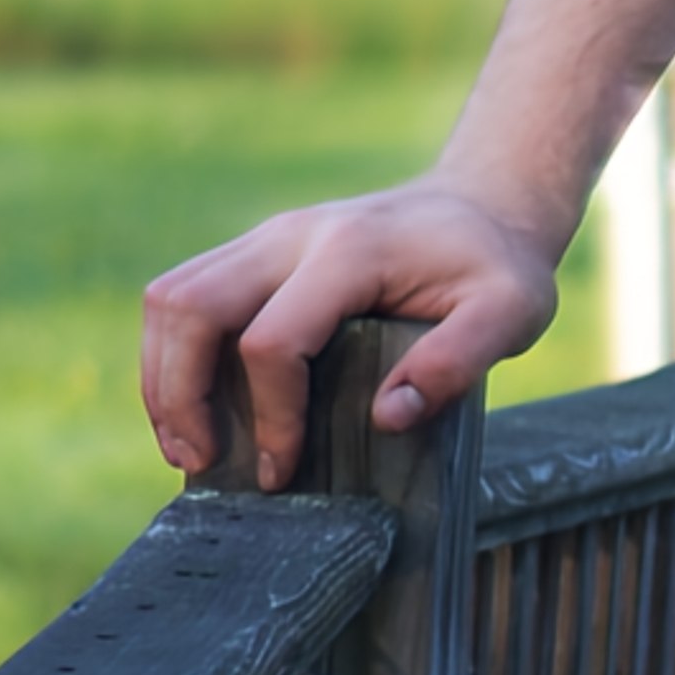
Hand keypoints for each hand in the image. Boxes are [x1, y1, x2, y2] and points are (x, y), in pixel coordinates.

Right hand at [141, 177, 562, 491]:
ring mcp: (266, 238)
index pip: (273, 340)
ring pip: (172, 295)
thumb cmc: (498, 267)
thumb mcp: (512, 313)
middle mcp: (291, 236)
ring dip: (162, 374)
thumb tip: (387, 417)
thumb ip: (458, 362)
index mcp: (349, 252)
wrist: (484, 205)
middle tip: (198, 461)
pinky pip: (185, 293)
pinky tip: (194, 405)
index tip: (285, 469)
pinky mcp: (257, 251)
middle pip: (190, 306)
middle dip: (179, 394)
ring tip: (186, 444)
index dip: (270, 415)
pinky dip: (173, 353)